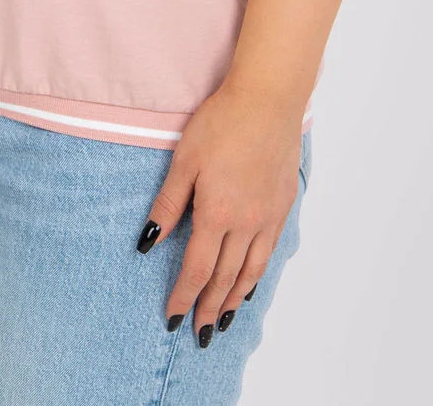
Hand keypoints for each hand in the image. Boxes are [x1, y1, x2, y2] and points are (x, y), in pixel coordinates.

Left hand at [136, 79, 302, 344]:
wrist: (268, 100)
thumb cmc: (222, 122)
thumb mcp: (185, 159)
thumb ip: (169, 202)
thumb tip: (149, 240)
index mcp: (216, 213)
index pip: (197, 269)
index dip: (183, 296)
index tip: (172, 318)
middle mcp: (245, 223)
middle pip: (225, 277)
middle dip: (208, 307)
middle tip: (198, 332)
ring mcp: (268, 216)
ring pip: (251, 271)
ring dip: (235, 298)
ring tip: (223, 319)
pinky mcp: (283, 204)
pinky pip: (269, 251)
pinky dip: (258, 274)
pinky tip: (251, 281)